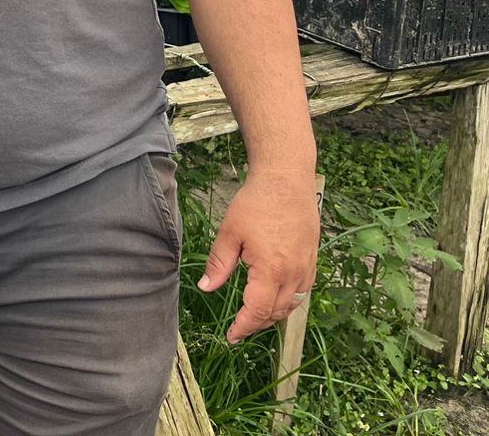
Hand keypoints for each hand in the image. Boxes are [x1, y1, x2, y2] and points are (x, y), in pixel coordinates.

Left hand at [199, 173, 319, 342]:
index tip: (231, 336)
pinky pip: (303, 291)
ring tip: (254, 317)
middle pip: (276, 313)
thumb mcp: (229, 233)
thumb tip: (206, 287)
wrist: (286, 181)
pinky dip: (288, 301)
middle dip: (256, 324)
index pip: (257, 311)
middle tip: (239, 328)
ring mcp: (306, 268)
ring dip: (273, 315)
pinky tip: (275, 297)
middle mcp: (294, 274)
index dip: (243, 327)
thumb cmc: (256, 203)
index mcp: (271, 271)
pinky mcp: (312, 260)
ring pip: (292, 305)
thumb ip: (219, 264)